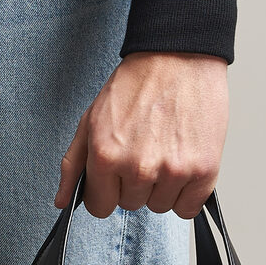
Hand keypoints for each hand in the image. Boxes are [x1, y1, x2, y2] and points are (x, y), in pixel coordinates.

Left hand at [56, 51, 228, 218]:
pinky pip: (189, 208)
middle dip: (135, 183)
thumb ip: (73, 164)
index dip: (108, 191)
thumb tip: (62, 201)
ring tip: (165, 149)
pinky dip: (187, 192)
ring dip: (162, 187)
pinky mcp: (203, 170)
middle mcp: (138, 167)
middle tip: (144, 149)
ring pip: (160, 206)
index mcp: (106, 156)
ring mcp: (173, 171)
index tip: (117, 175)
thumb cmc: (137, 83)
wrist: (179, 56)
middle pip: (131, 205)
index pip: (100, 207)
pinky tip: (183, 162)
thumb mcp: (91, 119)